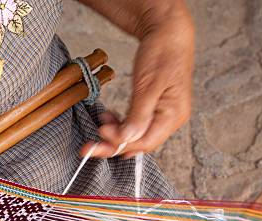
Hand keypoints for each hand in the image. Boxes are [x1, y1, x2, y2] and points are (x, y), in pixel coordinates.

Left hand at [82, 2, 194, 158]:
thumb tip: (128, 138)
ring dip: (115, 133)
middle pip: (139, 142)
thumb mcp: (148, 84)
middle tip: (88, 147)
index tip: (100, 133)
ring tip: (101, 121)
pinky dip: (120, 124)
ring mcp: (162, 115)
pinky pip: (135, 125)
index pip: (144, 141)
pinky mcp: (153, 109)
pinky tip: (109, 117)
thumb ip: (139, 114)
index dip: (120, 142)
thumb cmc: (162, 53)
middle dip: (113, 144)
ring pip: (135, 135)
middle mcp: (170, 119)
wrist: (169, 32)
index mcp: (173, 115)